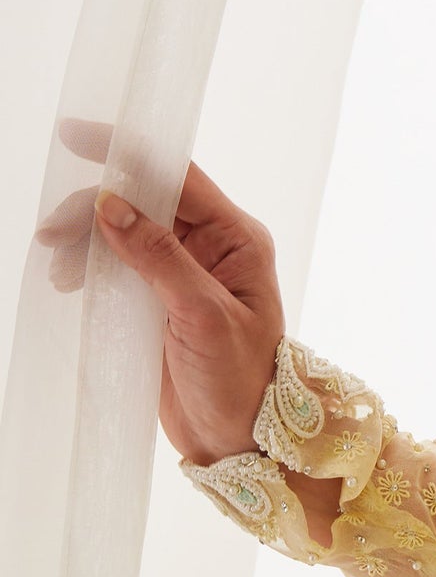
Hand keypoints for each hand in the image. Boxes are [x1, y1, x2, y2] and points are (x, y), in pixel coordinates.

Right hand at [34, 117, 285, 468]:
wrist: (242, 439)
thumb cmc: (241, 379)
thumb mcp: (202, 316)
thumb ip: (158, 257)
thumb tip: (111, 204)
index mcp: (235, 238)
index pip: (177, 175)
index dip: (126, 151)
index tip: (74, 136)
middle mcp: (210, 247)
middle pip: (140, 201)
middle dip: (92, 208)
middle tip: (53, 236)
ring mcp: (183, 273)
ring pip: (122, 231)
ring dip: (86, 241)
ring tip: (61, 271)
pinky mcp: (160, 301)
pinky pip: (117, 265)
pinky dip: (90, 266)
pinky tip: (71, 283)